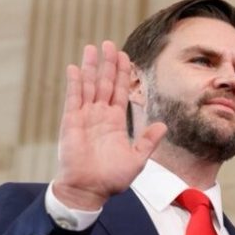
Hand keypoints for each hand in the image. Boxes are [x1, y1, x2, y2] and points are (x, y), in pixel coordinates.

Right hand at [54, 41, 166, 210]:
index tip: (124, 56)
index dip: (123, 74)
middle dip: (108, 64)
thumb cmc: (112, 178)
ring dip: (91, 67)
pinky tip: (75, 68)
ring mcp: (85, 117)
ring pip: (89, 86)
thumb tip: (163, 125)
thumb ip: (148, 141)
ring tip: (92, 47)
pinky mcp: (71, 122)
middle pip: (105, 84)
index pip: (121, 92)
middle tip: (108, 43)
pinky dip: (75, 83)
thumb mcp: (137, 159)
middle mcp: (100, 116)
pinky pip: (73, 98)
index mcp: (115, 122)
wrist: (90, 190)